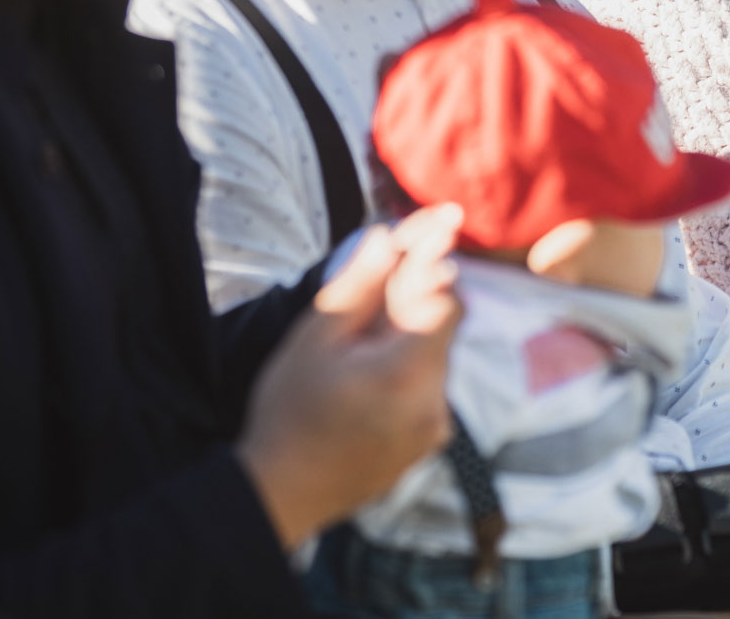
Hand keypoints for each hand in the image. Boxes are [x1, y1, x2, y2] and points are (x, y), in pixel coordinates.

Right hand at [237, 205, 463, 549]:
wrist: (281, 494)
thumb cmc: (288, 412)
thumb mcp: (313, 339)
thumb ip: (359, 286)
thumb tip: (388, 235)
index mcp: (407, 374)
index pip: (448, 302)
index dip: (432, 269)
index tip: (423, 240)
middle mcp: (434, 404)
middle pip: (443, 328)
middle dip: (415, 304)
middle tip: (370, 302)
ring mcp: (435, 428)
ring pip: (436, 356)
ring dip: (408, 339)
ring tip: (356, 353)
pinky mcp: (427, 444)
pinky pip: (429, 388)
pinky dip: (406, 371)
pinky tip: (365, 383)